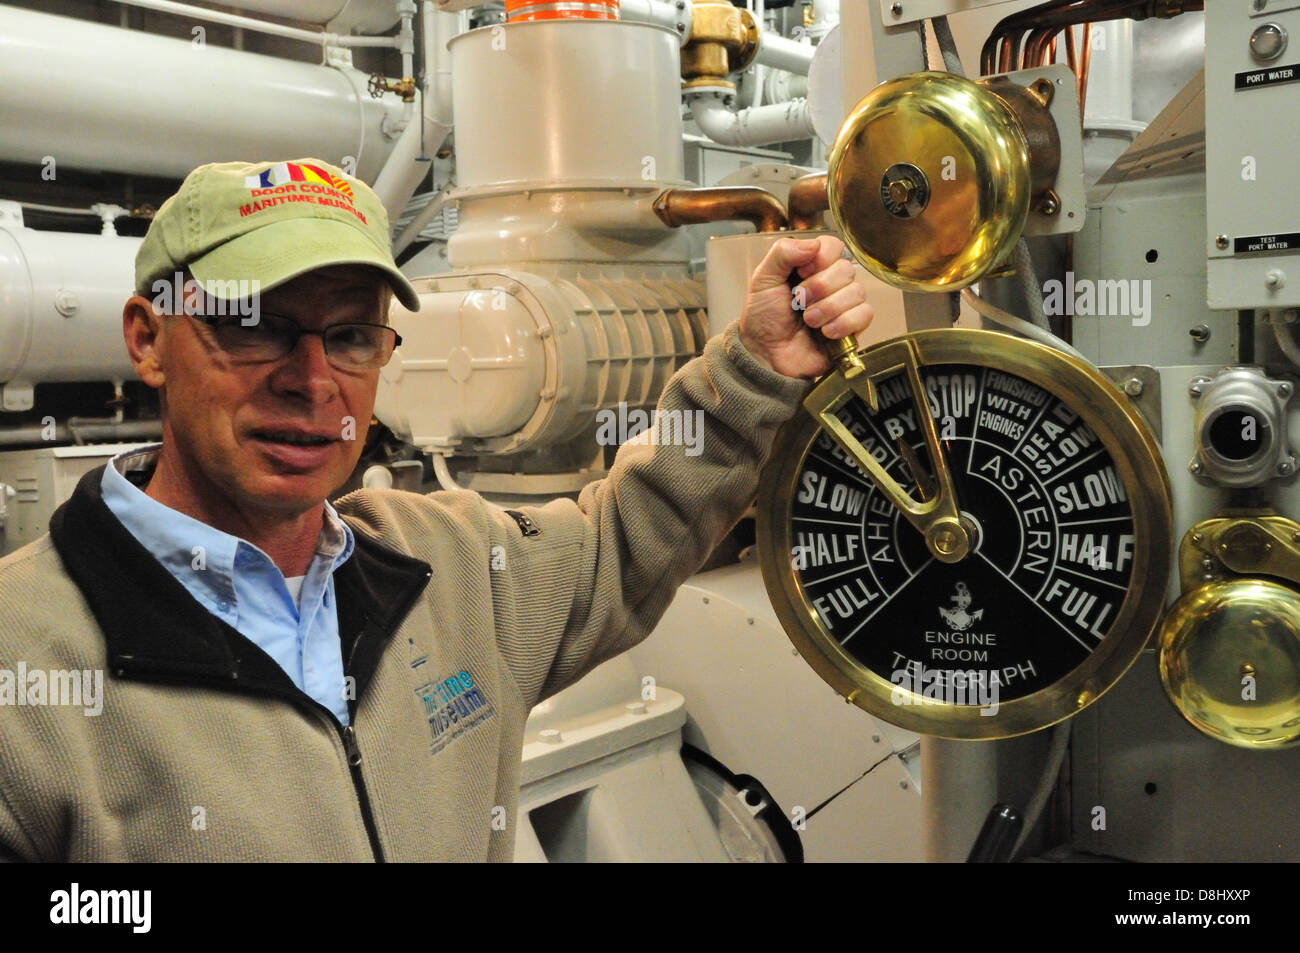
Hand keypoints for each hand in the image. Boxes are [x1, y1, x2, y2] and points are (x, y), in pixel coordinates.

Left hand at [738, 235, 873, 378]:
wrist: (766, 355)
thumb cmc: (763, 319)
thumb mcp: (763, 279)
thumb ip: (783, 253)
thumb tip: (813, 244)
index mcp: (810, 266)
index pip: (833, 246)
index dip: (820, 258)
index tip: (801, 273)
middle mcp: (830, 282)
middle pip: (846, 269)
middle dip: (819, 287)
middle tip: (799, 302)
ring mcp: (843, 305)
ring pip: (856, 292)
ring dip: (828, 308)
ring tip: (808, 320)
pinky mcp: (852, 327)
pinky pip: (865, 314)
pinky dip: (843, 323)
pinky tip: (825, 332)